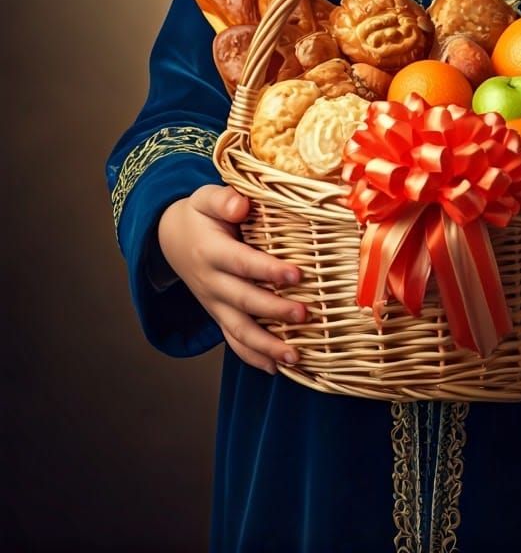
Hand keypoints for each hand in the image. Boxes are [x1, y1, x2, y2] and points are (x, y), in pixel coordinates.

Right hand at [157, 184, 305, 374]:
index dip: (267, 270)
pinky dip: (252, 357)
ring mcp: (214, 303)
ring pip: (238, 329)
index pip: (241, 263)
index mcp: (210, 250)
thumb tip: (241, 205)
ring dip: (266, 345)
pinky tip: (275, 369)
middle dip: (274, 311)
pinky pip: (233, 340)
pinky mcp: (218, 314)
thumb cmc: (199, 214)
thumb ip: (222, 199)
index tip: (296, 274)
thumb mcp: (204, 198)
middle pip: (243, 300)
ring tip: (294, 357)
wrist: (170, 238)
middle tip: (305, 314)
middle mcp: (211, 281)